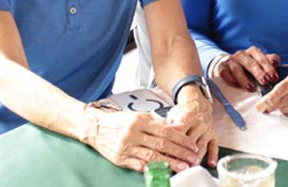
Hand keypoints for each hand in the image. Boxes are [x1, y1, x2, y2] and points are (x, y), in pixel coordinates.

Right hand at [84, 107, 200, 172]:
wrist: (95, 127)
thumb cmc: (119, 122)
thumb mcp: (139, 116)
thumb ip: (158, 123)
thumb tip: (177, 128)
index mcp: (140, 121)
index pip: (166, 131)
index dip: (181, 139)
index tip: (192, 145)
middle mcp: (134, 133)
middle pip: (162, 144)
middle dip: (180, 152)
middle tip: (193, 158)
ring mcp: (126, 147)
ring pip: (152, 156)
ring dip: (169, 163)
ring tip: (182, 166)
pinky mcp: (119, 158)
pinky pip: (137, 164)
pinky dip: (149, 168)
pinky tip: (161, 171)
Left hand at [167, 90, 218, 166]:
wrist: (197, 104)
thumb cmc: (183, 112)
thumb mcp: (172, 115)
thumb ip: (167, 127)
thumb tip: (159, 141)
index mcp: (187, 117)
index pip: (180, 132)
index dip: (172, 144)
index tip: (166, 154)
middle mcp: (199, 123)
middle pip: (191, 142)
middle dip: (184, 155)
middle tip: (177, 166)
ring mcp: (207, 130)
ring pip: (202, 146)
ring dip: (196, 158)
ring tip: (190, 167)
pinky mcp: (213, 135)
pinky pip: (214, 146)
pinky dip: (213, 155)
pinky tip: (210, 163)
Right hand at [211, 46, 279, 91]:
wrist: (226, 65)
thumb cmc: (247, 66)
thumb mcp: (259, 63)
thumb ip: (269, 62)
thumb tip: (276, 62)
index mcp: (253, 52)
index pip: (262, 57)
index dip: (269, 67)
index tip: (275, 77)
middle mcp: (242, 54)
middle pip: (251, 63)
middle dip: (259, 72)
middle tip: (265, 82)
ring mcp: (231, 60)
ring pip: (237, 68)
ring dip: (244, 78)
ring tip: (251, 88)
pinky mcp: (221, 68)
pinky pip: (225, 73)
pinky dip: (230, 79)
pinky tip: (236, 85)